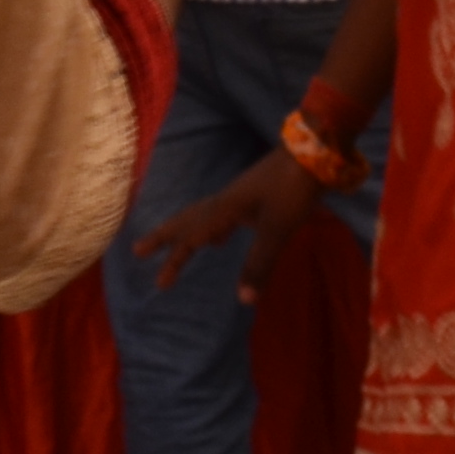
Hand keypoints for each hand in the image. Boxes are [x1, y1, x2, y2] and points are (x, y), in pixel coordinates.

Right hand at [132, 147, 323, 299]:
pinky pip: (221, 214)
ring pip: (202, 215)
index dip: (175, 260)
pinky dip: (211, 227)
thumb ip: (260, 263)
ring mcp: (239, 196)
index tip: (159, 283)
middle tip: (139, 249)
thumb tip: (243, 301)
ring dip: (186, 231)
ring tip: (178, 246)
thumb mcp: (277, 229)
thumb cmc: (292, 189)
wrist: (314, 152)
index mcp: (225, 209)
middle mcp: (225, 201)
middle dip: (164, 237)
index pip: (192, 238)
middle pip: (187, 220)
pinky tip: (220, 236)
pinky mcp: (254, 195)